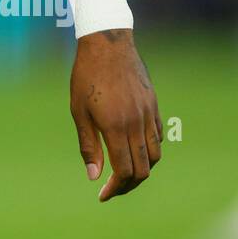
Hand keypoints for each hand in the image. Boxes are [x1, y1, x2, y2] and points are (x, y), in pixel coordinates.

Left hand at [70, 29, 161, 201]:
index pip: (124, 171)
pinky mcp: (154, 105)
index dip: (115, 188)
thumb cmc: (86, 76)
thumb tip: (95, 176)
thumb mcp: (79, 111)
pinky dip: (150, 150)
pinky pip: (158, 137)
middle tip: (112, 189)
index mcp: (115, 127)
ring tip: (124, 173)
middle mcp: (136, 123)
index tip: (103, 195)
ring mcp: (148, 114)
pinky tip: (134, 150)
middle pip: (143, 169)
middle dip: (128, 185)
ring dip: (142, 170)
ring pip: (155, 155)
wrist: (107, 43)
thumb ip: (88, 145)